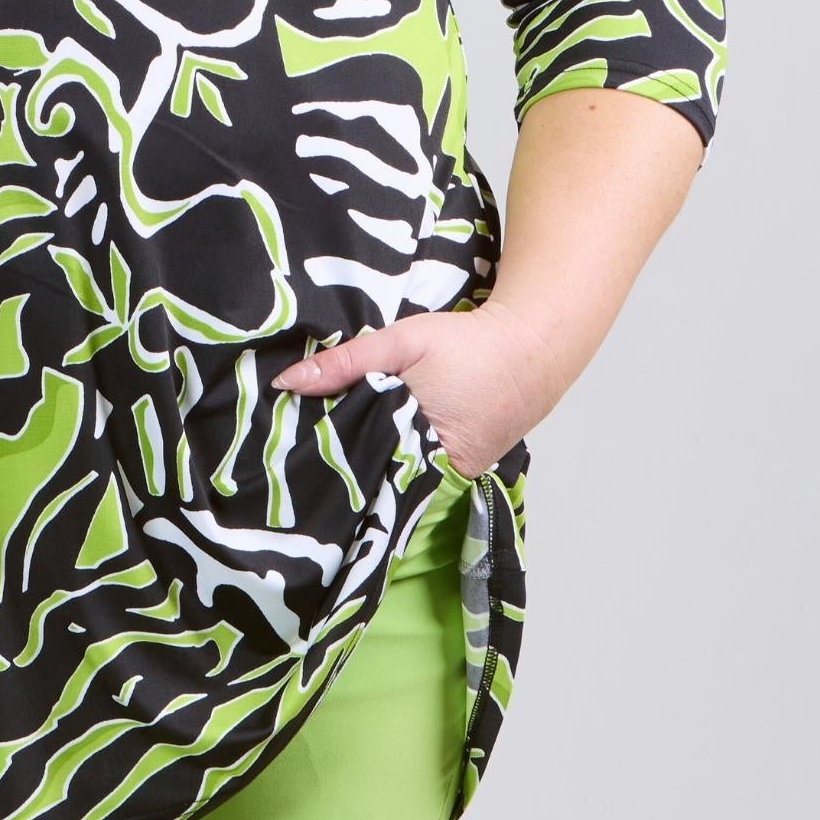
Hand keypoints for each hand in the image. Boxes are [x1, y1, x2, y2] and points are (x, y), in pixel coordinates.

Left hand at [274, 303, 556, 477]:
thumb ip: (346, 363)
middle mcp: (437, 470)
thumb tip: (287, 383)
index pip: (358, 467)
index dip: (328, 463)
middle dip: (346, 468)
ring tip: (333, 456)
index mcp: (419, 443)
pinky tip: (376, 449)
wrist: (532, 350)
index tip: (294, 462)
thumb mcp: (402, 343)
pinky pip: (420, 472)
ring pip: (397, 476)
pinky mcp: (463, 470)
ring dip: (372, 465)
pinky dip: (399, 460)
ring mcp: (453, 475)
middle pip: (376, 477)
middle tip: (302, 462)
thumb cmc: (468, 345)